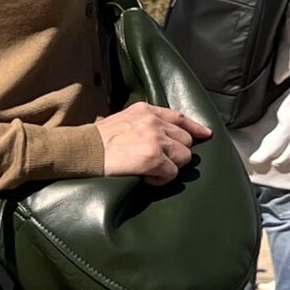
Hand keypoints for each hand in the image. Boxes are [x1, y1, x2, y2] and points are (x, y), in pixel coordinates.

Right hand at [96, 102, 212, 183]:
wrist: (83, 149)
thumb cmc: (97, 140)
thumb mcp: (122, 120)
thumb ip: (141, 123)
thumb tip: (154, 132)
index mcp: (146, 110)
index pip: (179, 117)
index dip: (195, 127)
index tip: (205, 134)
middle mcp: (154, 122)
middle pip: (185, 140)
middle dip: (176, 153)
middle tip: (158, 162)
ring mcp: (155, 139)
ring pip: (183, 157)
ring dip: (170, 167)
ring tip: (151, 170)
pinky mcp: (153, 158)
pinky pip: (171, 173)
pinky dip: (160, 179)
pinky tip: (146, 177)